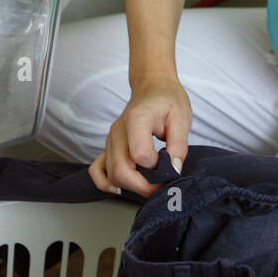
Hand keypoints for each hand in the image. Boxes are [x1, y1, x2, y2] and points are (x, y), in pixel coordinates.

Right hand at [88, 77, 192, 198]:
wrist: (153, 88)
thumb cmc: (167, 100)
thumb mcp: (181, 118)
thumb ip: (179, 145)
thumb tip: (173, 170)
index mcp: (137, 120)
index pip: (140, 156)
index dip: (157, 167)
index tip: (170, 163)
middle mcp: (118, 131)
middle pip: (121, 171)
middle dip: (143, 187)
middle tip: (162, 185)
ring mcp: (110, 140)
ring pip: (111, 175)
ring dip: (131, 187)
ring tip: (150, 182)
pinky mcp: (108, 146)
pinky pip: (96, 170)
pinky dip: (105, 183)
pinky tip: (120, 188)